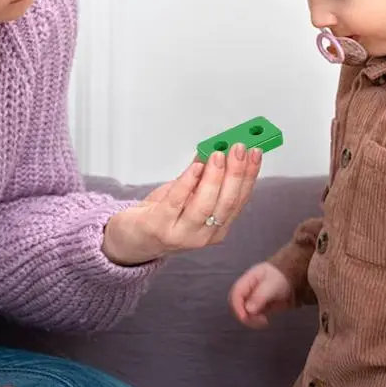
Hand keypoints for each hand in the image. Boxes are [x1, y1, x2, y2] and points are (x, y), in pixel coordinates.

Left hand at [101, 143, 261, 265]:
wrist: (131, 239)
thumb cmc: (161, 216)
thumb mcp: (188, 195)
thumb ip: (202, 177)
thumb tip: (217, 147)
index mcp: (217, 228)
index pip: (240, 200)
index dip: (249, 175)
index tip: (255, 152)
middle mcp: (204, 235)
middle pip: (226, 203)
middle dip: (236, 174)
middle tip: (239, 149)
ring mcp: (182, 235)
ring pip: (205, 206)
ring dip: (214, 178)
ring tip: (218, 155)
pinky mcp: (159, 228)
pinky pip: (176, 203)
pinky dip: (187, 183)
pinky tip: (195, 167)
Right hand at [229, 262, 293, 327]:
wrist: (294, 279)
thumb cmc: (282, 277)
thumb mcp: (272, 285)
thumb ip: (260, 296)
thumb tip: (248, 310)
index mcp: (247, 280)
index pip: (235, 294)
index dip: (237, 306)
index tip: (245, 317)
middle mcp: (246, 291)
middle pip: (236, 305)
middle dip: (244, 315)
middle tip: (258, 320)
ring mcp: (250, 299)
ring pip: (243, 313)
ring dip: (251, 320)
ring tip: (264, 321)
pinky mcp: (256, 307)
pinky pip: (251, 317)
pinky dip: (256, 321)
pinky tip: (265, 321)